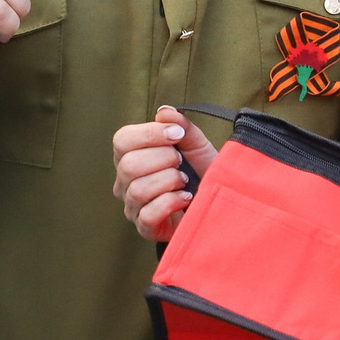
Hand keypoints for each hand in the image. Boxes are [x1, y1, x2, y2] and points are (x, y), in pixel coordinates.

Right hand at [112, 106, 216, 241]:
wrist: (218, 202)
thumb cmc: (201, 171)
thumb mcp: (196, 144)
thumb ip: (180, 125)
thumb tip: (163, 112)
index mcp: (130, 155)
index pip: (122, 140)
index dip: (150, 134)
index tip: (177, 136)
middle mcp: (125, 181)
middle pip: (128, 165)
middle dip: (163, 159)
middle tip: (181, 162)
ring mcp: (132, 206)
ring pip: (138, 190)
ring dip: (169, 181)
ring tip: (184, 181)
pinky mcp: (144, 228)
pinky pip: (148, 214)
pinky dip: (171, 202)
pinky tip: (185, 198)